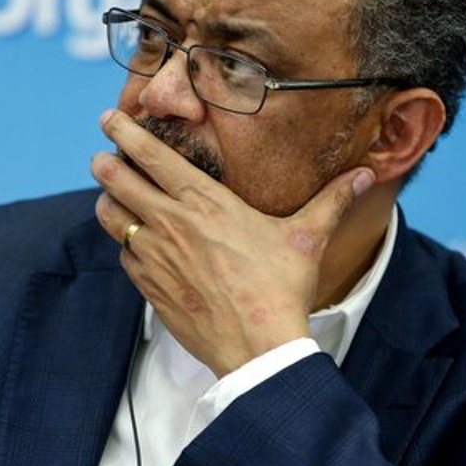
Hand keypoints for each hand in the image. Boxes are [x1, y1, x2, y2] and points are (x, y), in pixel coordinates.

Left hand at [91, 109, 374, 377]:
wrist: (258, 348)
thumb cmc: (280, 289)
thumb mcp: (306, 238)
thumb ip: (331, 200)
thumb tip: (363, 175)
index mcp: (205, 202)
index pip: (152, 156)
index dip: (125, 132)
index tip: (110, 118)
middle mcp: (172, 223)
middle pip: (117, 180)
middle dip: (104, 162)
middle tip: (101, 155)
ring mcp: (155, 256)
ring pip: (109, 216)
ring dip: (106, 202)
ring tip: (111, 196)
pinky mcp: (148, 286)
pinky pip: (123, 255)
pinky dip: (123, 244)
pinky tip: (135, 243)